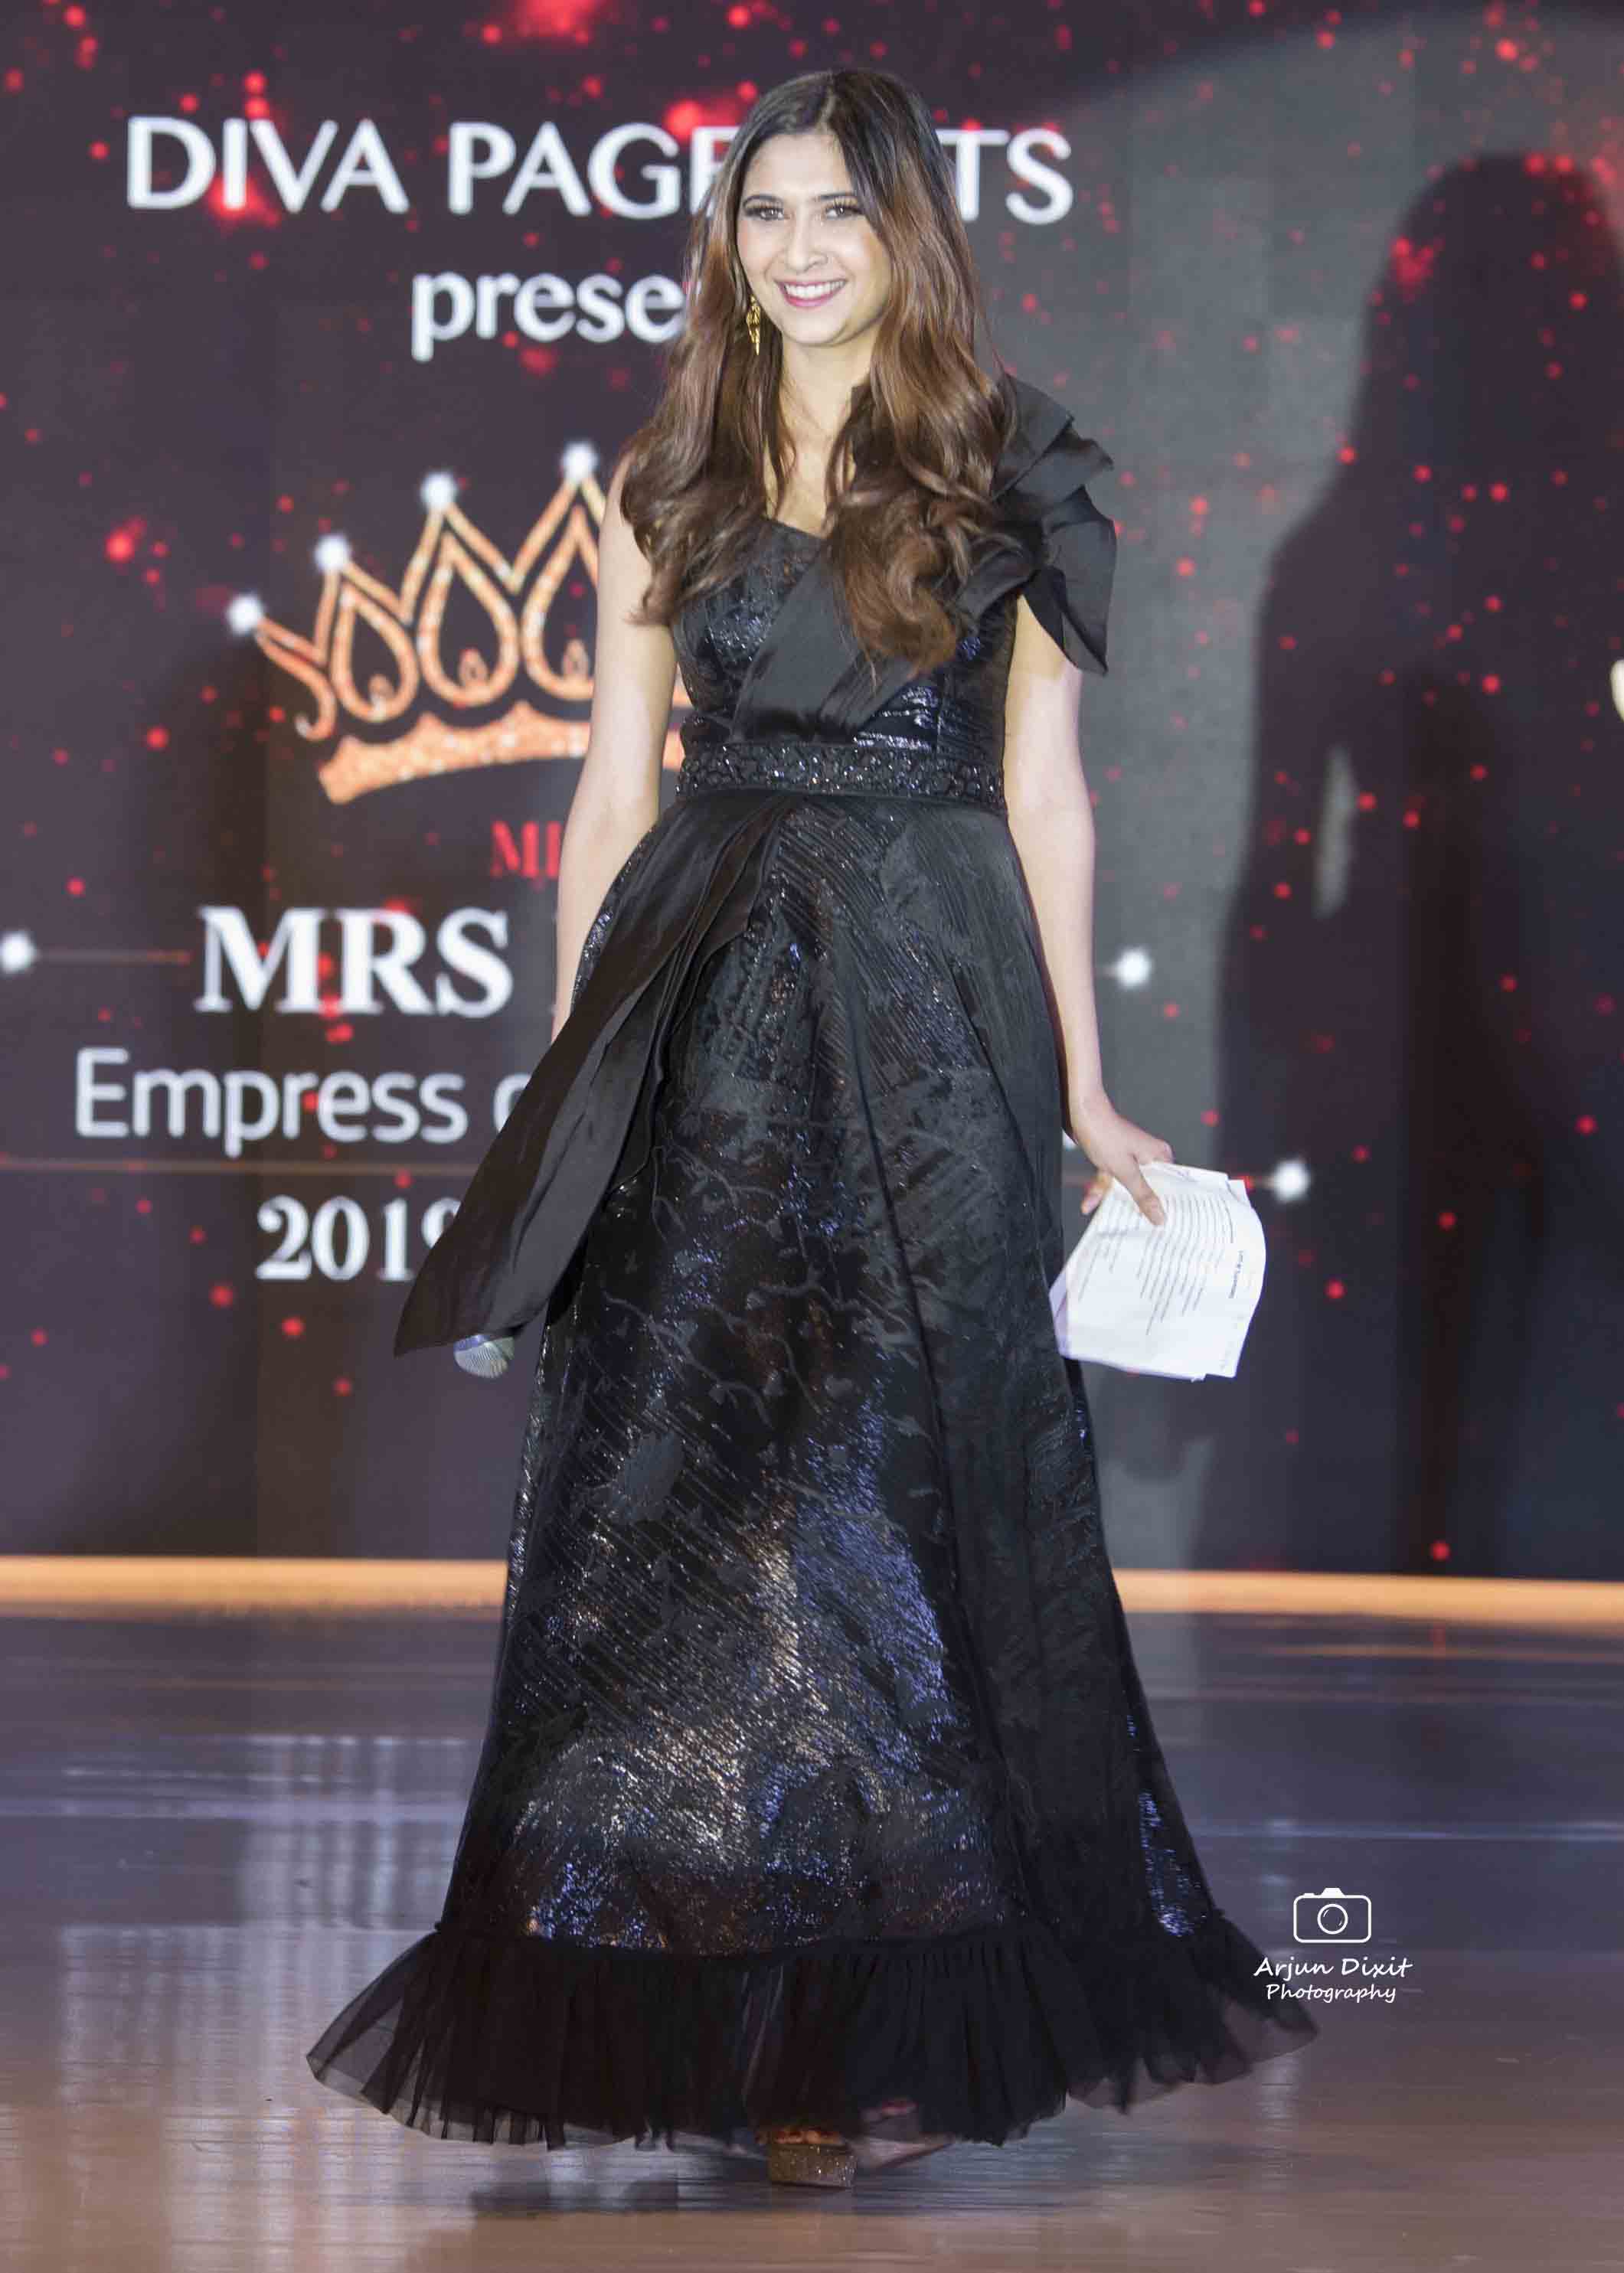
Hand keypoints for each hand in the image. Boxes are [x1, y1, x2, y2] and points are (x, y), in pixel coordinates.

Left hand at [1068, 1087, 1172, 1225]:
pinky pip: (1111, 1179)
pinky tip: (1088, 1204)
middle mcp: (1148, 1157)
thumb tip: (1160, 1216)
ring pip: (1126, 1186)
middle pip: (1147, 1188)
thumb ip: (1142, 1195)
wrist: (1080, 1113)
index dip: (1166, 1206)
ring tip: (1109, 1219)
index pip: (1169, 1187)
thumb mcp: (1125, 1171)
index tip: (1164, 1226)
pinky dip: (1100, 1190)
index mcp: (1158, 1156)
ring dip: (1113, 1199)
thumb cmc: (1105, 1134)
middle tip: (1138, 1228)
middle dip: (1138, 1207)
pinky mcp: (1114, 1159)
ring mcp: (1130, 1159)